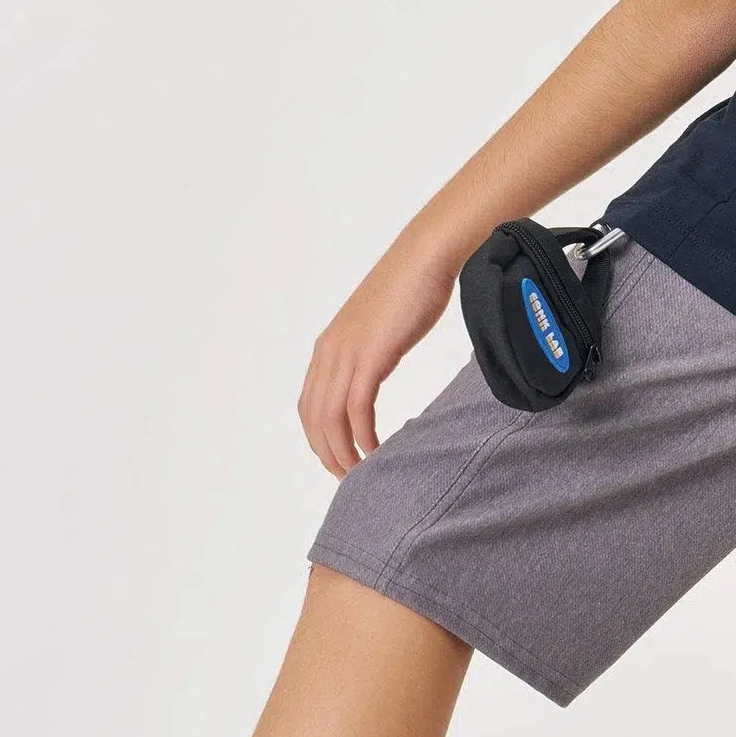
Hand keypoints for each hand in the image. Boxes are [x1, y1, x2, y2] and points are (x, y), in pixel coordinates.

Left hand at [298, 241, 457, 476]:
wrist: (425, 257)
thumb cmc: (412, 286)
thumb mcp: (381, 326)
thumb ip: (371, 349)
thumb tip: (377, 368)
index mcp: (328, 346)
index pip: (309, 405)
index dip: (319, 439)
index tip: (338, 460)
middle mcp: (330, 351)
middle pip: (314, 418)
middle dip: (327, 454)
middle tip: (348, 479)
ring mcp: (348, 353)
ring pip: (331, 418)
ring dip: (343, 452)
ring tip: (361, 473)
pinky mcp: (371, 355)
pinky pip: (357, 408)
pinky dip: (363, 436)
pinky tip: (377, 451)